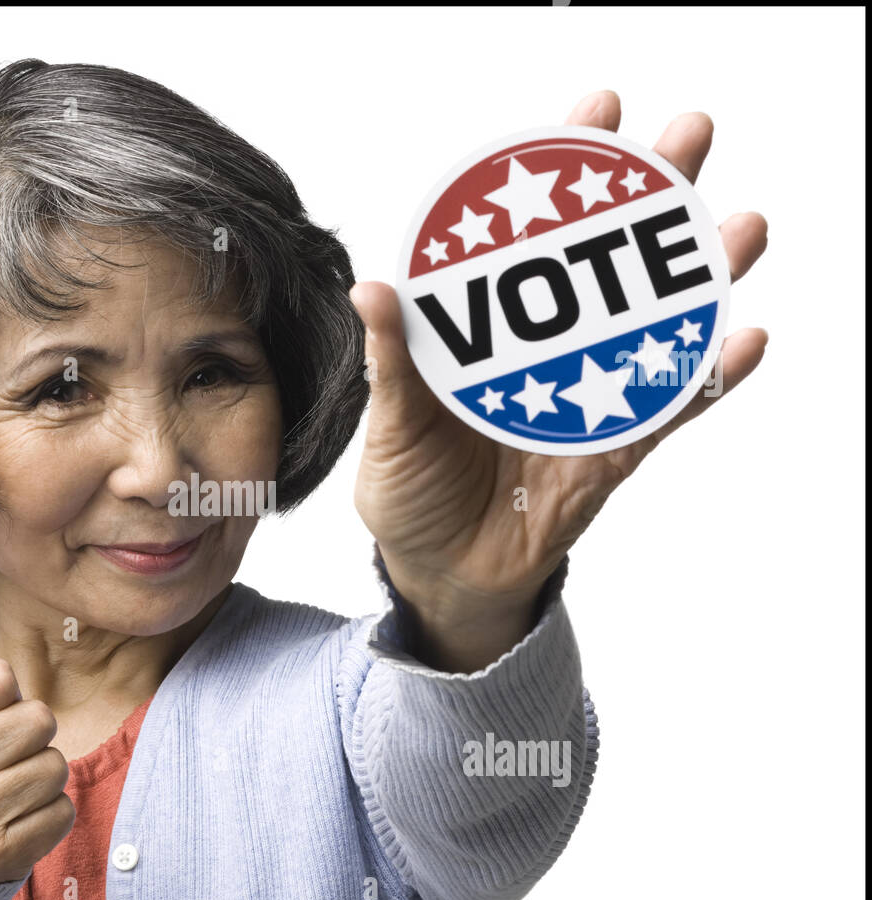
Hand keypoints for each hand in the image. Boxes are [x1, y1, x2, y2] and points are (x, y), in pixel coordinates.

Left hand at [351, 89, 768, 626]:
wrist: (440, 573)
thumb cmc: (412, 491)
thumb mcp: (392, 426)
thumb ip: (392, 364)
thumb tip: (372, 289)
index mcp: (490, 335)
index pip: (534, 241)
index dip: (566, 176)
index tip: (597, 111)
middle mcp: (546, 354)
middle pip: (610, 267)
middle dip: (650, 201)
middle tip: (688, 138)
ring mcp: (586, 398)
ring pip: (653, 327)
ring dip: (699, 279)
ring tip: (738, 230)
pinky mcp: (611, 454)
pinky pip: (665, 412)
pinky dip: (704, 379)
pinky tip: (742, 339)